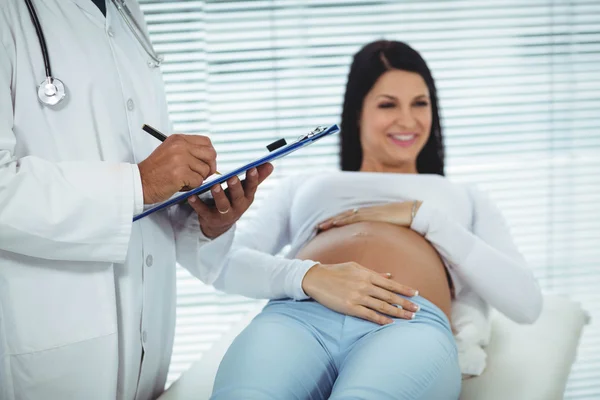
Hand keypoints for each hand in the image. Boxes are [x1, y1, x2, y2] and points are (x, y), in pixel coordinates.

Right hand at [138, 134, 216, 203]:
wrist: (139, 182)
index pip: (206, 142)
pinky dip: (191, 186)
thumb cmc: (155, 171)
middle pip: (211, 154)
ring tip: (184, 180)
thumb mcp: (170, 152)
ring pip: (205, 170)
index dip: (209, 154)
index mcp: (178, 139)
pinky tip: (180, 185)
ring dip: (197, 179)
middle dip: (210, 167)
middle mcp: (180, 146)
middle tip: (202, 174)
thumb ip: (188, 151)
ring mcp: (180, 159)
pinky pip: (198, 181)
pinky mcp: (180, 173)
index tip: (205, 163)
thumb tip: (209, 158)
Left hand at [186, 163, 273, 238]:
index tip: (252, 168)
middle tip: (232, 177)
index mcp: (246, 198)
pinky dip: (197, 204)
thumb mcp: (246, 191)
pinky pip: (203, 211)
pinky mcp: (209, 218)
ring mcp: (224, 214)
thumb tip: (270, 164)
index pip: (251, 187)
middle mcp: (237, 207)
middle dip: (235, 188)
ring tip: (214, 185)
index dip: (253, 179)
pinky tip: (192, 196)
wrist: (219, 224)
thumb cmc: (234, 200)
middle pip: (238, 197)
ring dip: (219, 195)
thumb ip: (257, 177)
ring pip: (222, 205)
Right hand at [301, 262, 419, 324]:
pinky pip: (369, 315)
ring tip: (409, 317)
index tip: (416, 294)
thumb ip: (373, 273)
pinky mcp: (350, 307)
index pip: (390, 283)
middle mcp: (364, 285)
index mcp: (366, 274)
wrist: (316, 278)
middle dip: (405, 303)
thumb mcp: (355, 267)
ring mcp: (357, 297)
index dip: (404, 289)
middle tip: (418, 310)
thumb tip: (389, 275)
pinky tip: (390, 323)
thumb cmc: (336, 271)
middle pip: (390, 296)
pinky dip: (381, 319)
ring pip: (382, 306)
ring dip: (397, 313)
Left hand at [317, 201, 421, 231]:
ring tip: (321, 226)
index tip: (325, 227)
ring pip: (346, 216)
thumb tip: (377, 246)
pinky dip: (344, 219)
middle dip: (330, 222)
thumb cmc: (405, 223)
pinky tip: (335, 223)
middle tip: (317, 227)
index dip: (337, 222)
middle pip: (344, 217)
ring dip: (333, 221)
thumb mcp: (389, 231)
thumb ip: (381, 236)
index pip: (349, 219)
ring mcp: (369, 213)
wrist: (415, 213)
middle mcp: (367, 213)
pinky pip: (355, 217)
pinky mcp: (372, 215)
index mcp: (370, 216)